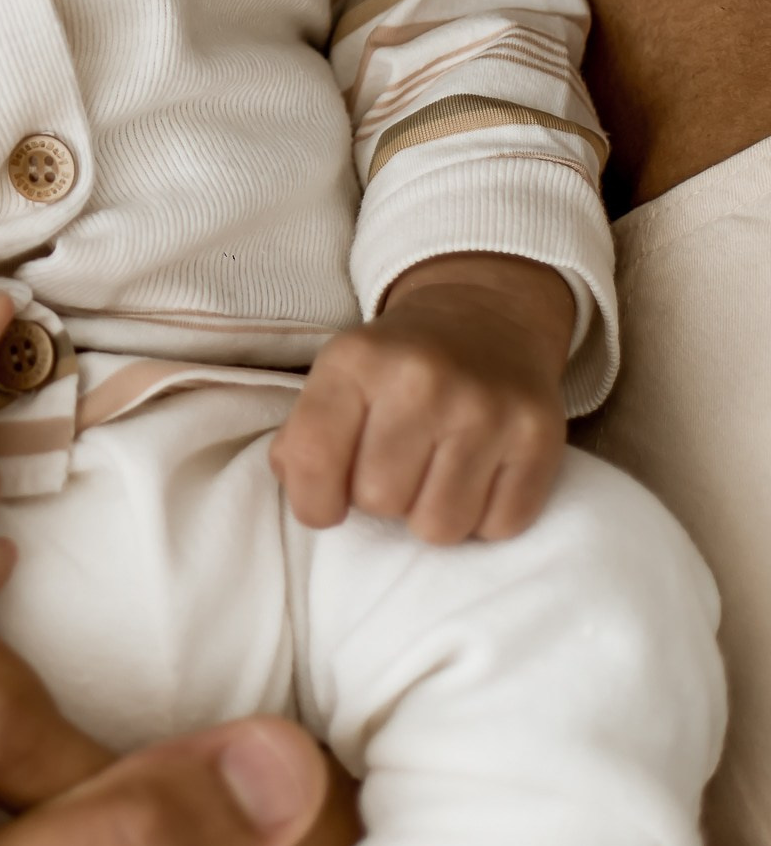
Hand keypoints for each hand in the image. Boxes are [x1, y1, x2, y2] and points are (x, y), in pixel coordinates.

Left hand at [270, 249, 574, 544]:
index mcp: (357, 360)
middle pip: (378, 501)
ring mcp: (486, 409)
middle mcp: (422, 379)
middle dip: (380, 498)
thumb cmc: (398, 365)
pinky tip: (478, 474)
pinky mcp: (539, 437)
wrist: (487, 318)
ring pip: (439, 527)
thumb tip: (308, 497)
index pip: (311, 462)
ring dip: (431, 514)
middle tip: (396, 465)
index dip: (313, 502)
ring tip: (434, 473)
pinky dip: (485, 516)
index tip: (327, 500)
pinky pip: (499, 527)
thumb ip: (305, 438)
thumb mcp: (338, 377)